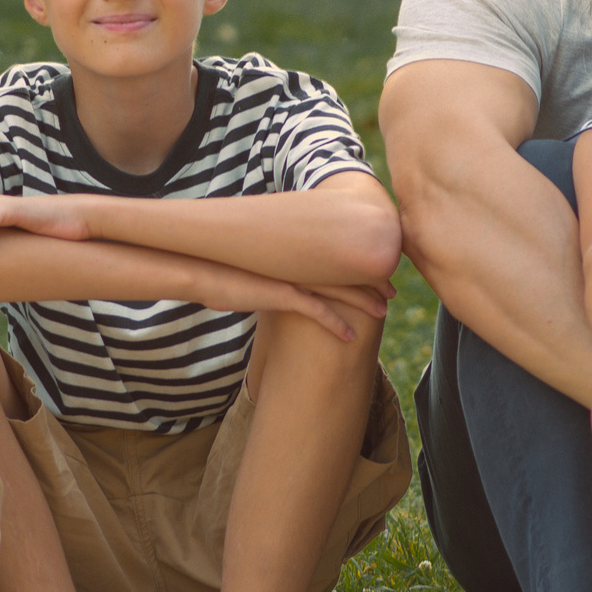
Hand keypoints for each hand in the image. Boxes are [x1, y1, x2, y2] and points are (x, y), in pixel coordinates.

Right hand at [193, 268, 390, 342]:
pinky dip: (337, 325)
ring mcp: (292, 277)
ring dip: (365, 302)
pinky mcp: (283, 295)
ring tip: (384, 310)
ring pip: (339, 289)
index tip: (374, 269)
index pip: (334, 257)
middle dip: (371, 280)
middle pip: (345, 269)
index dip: (356, 264)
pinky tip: (352, 337)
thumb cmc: (218, 270)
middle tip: (391, 288)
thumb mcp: (249, 267)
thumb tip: (274, 272)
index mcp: (293, 254)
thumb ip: (268, 269)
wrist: (200, 269)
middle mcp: (298, 262)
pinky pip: (318, 313)